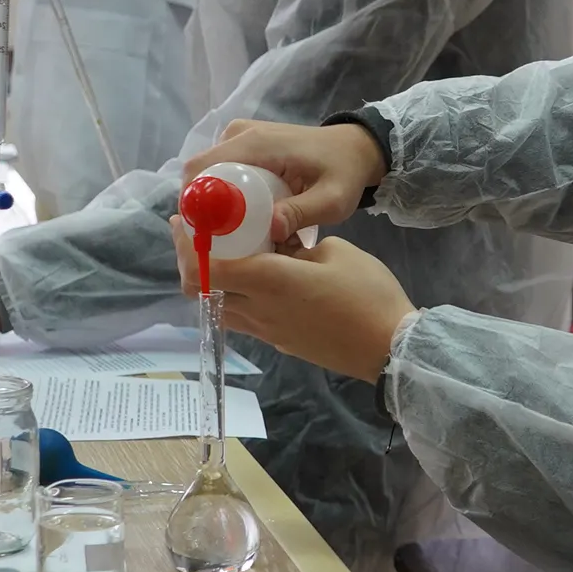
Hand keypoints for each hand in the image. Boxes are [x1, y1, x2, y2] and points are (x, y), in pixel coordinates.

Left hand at [174, 222, 413, 384]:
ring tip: (224, 254)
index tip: (182, 223)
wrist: (390, 348)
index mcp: (267, 282)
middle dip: (191, 261)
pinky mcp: (280, 341)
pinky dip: (235, 294)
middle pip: (200, 291)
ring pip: (219, 306)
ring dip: (212, 281)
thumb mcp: (335, 251)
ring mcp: (267, 331)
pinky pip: (243, 316)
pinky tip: (255, 276)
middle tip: (197, 235)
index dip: (186, 246)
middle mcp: (257, 310)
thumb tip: (280, 244)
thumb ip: (298, 244)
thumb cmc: (367, 293)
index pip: (205, 269)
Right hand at [184, 119, 385, 244]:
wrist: (356, 148)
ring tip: (230, 235)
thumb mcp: (332, 199)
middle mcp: (240, 134)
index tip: (203, 236)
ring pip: (208, 174)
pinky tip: (240, 220)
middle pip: (200, 173)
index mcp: (255, 143)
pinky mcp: (245, 144)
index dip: (193, 202)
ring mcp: (241, 136)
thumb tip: (270, 229)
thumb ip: (302, 213)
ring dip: (213, 204)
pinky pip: (221, 171)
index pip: (202, 168)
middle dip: (202, 209)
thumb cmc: (345, 172)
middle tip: (218, 244)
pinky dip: (224, 195)